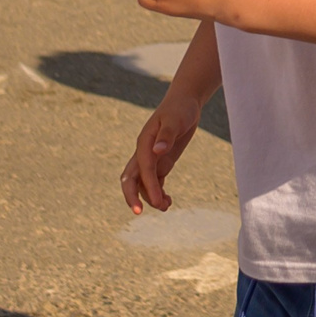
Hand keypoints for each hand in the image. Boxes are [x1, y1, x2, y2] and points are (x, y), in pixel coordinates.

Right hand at [119, 90, 202, 216]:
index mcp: (144, 143)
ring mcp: (151, 159)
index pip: (143, 169)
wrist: (185, 102)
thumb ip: (166, 135)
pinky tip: (168, 201)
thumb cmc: (180, 109)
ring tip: (167, 206)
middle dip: (132, 196)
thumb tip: (158, 151)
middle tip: (139, 213)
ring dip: (151, 197)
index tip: (156, 202)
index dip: (147, 187)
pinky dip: (158, 193)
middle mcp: (144, 153)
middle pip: (130, 179)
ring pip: (143, 184)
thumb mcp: (175, 120)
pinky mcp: (160, 162)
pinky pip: (154, 182)